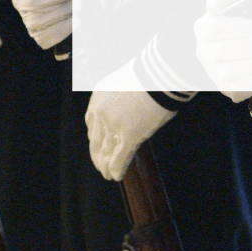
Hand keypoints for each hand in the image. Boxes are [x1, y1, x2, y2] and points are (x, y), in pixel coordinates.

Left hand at [85, 60, 174, 179]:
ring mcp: (114, 124)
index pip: (91, 124)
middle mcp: (102, 112)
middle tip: (100, 166)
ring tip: (107, 175)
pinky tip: (116, 176)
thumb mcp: (125, 83)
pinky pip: (120, 156)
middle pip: (96, 140)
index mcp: (99, 98)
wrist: (160, 73)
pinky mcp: (130, 134)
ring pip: (106, 151)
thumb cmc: (150, 74)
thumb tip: (129, 109)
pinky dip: (117, 168)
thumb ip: (120, 98)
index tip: (97, 146)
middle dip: (97, 155)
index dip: (95, 138)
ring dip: (105, 165)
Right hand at [194, 0, 251, 102]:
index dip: (243, 28)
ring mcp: (213, 72)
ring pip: (235, 70)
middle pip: (227, 51)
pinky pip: (243, 87)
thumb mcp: (230, 0)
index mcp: (203, 28)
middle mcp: (204, 51)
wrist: (238, 44)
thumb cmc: (237, 19)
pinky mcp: (226, 87)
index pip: (216, 28)